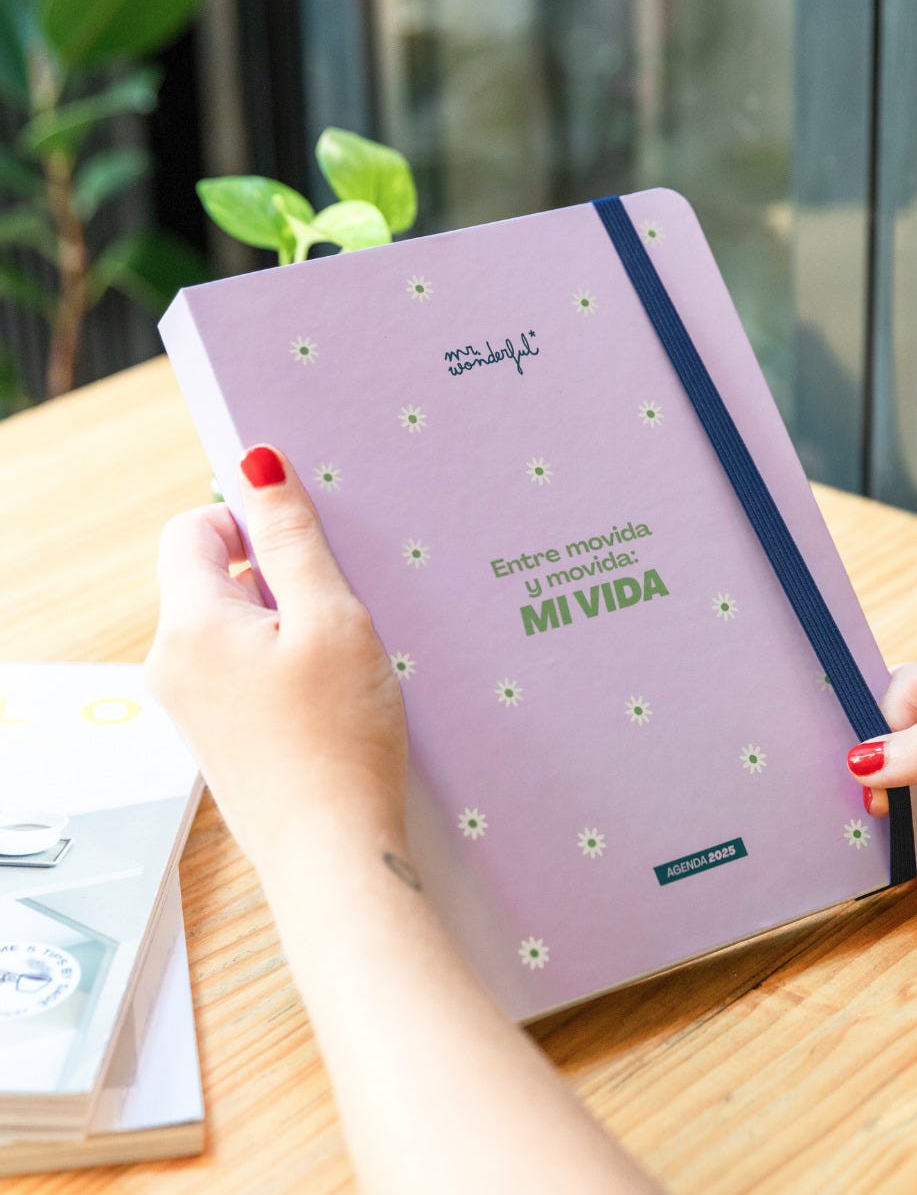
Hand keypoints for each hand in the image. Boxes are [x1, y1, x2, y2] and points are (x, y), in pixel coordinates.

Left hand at [145, 445, 407, 870]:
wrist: (333, 853)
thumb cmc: (339, 738)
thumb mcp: (330, 619)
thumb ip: (293, 538)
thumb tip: (258, 464)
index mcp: (190, 626)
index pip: (193, 530)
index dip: (248, 520)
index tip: (306, 544)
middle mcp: (173, 665)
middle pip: (213, 579)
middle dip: (276, 576)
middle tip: (339, 604)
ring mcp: (191, 708)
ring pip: (231, 628)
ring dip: (284, 623)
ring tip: (342, 657)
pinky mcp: (218, 738)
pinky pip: (240, 672)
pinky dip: (281, 665)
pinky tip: (330, 694)